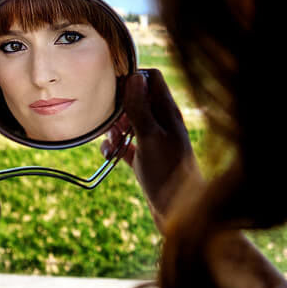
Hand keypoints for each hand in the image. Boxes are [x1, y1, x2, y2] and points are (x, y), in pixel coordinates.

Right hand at [101, 69, 200, 229]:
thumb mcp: (150, 137)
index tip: (112, 88)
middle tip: (108, 120)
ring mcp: (154, 140)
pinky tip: (111, 155)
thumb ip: (141, 108)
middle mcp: (162, 122)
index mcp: (167, 112)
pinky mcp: (145, 158)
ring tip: (111, 140)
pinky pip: (125, 144)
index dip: (131, 77)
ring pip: (128, 122)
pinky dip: (115, 147)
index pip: (151, 78)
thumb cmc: (168, 173)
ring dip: (114, 128)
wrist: (178, 211)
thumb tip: (134, 76)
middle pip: (136, 99)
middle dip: (117, 107)